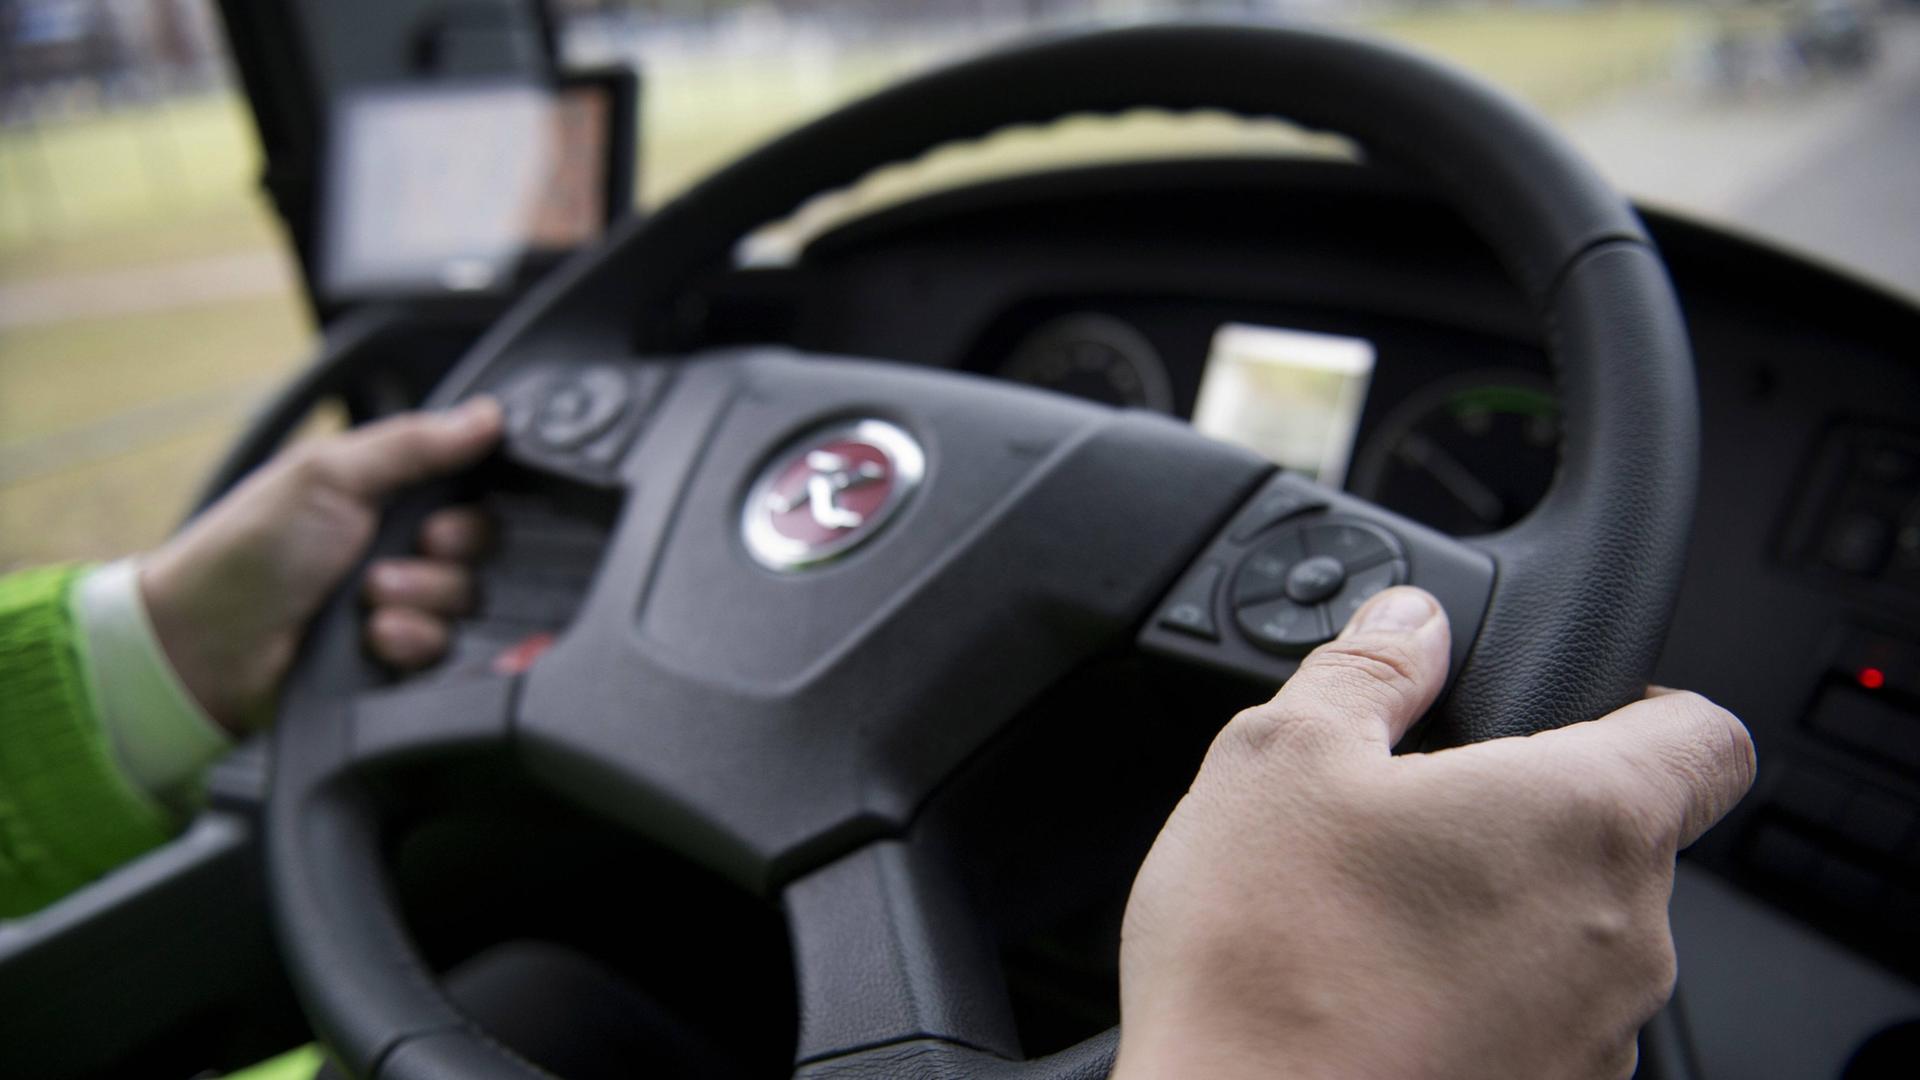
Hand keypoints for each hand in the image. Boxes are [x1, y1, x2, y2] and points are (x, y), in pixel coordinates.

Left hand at [141, 399, 503, 734]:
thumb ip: (415, 443)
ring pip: (467, 600)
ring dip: (419, 598)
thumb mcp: (329, 474)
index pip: (473, 490)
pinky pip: (447, 648)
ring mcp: (406, 601)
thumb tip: (489, 414)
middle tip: (395, 555)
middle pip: (482, 548)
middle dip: (444, 556)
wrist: (207, 642)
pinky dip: (412, 640)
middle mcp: (406, 543)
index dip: (472, 506)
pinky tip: (374, 636)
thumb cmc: (251, 547)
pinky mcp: (404, 652)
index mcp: (392, 491)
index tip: (439, 518)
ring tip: (365, 598)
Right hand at [1113, 587, 1754, 1079]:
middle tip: (1405, 820)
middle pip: (1623, 842)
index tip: (1580, 711)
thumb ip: (1367, 667)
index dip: (1650, 705)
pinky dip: (1478, 998)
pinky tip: (1369, 994)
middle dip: (1525, 818)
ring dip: (1499, 914)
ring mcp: (1596, 1040)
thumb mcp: (1280, 757)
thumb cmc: (1264, 961)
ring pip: (1574, 940)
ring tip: (1368, 917)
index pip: (1709, 736)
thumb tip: (1411, 623)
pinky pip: (1537, 1023)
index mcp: (1588, 819)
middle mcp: (1627, 939)